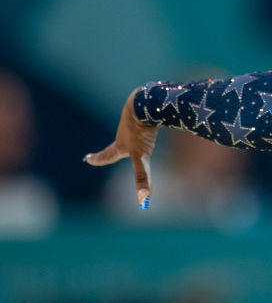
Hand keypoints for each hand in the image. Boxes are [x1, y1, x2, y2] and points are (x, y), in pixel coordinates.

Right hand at [84, 89, 159, 207]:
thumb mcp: (141, 156)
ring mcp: (134, 120)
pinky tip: (151, 117)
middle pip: (118, 143)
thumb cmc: (140, 131)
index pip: (107, 155)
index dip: (98, 159)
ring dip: (131, 132)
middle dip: (112, 149)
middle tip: (101, 151)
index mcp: (121, 144)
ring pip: (132, 128)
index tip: (88, 158)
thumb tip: (143, 200)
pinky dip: (146, 120)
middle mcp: (124, 132)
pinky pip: (145, 117)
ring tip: (134, 131)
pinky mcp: (145, 111)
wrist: (144, 103)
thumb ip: (142, 177)